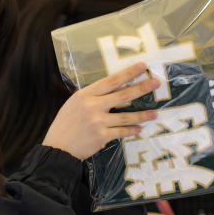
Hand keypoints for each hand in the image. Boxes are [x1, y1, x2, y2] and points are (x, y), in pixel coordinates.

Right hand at [43, 63, 158, 160]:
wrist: (58, 148)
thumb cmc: (65, 125)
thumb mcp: (74, 104)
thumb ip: (92, 97)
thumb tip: (111, 92)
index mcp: (85, 94)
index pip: (111, 80)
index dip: (128, 73)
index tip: (142, 66)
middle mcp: (92, 106)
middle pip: (122, 95)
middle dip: (142, 88)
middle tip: (156, 83)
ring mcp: (98, 121)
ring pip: (126, 116)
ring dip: (142, 115)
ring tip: (155, 113)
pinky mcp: (101, 136)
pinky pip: (121, 132)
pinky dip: (131, 130)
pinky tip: (140, 129)